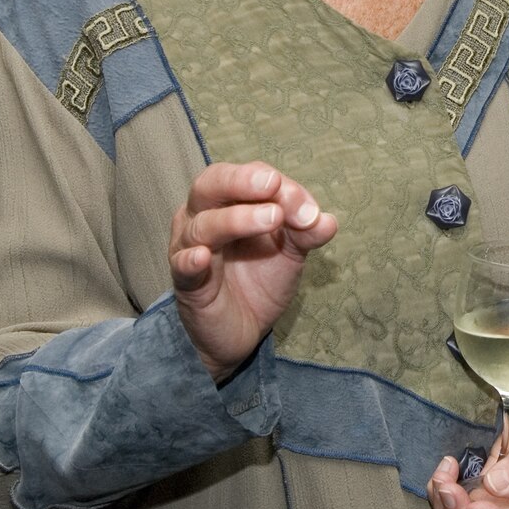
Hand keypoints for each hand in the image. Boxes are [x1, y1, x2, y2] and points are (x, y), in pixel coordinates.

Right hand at [168, 161, 338, 382]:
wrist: (243, 331)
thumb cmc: (261, 278)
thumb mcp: (291, 251)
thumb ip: (307, 231)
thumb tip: (326, 221)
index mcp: (230, 200)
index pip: (250, 176)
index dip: (280, 186)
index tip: (308, 209)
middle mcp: (203, 215)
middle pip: (212, 183)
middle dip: (243, 181)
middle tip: (273, 185)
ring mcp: (190, 248)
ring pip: (203, 224)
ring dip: (237, 219)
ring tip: (272, 218)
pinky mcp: (186, 284)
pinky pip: (182, 266)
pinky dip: (191, 259)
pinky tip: (204, 256)